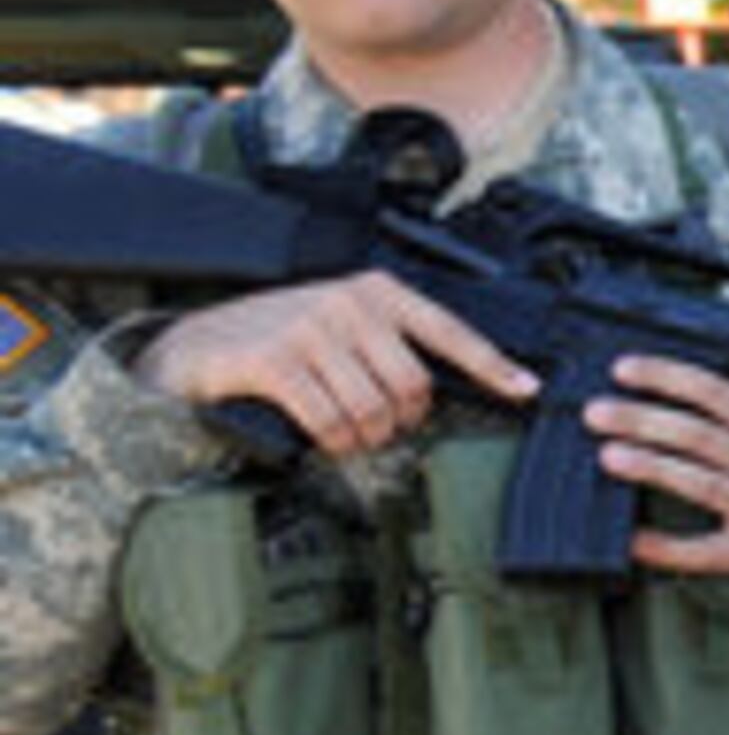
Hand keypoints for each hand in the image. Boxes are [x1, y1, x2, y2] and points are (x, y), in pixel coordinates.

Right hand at [134, 271, 537, 456]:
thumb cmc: (277, 344)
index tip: (527, 390)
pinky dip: (332, 440)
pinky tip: (322, 436)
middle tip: (376, 427)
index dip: (492, 365)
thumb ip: (388, 349)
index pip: (448, 331)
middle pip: (414, 386)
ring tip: (343, 433)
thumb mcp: (341, 332)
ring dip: (363, 438)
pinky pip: (330, 420)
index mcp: (374, 293)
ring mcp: (311, 328)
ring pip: (375, 409)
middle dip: (402, 421)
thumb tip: (444, 394)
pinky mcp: (277, 360)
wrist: (195, 349)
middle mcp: (348, 303)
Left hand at [583, 355, 728, 586]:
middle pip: (694, 433)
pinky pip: (702, 550)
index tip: (625, 368)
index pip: (714, 392)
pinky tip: (632, 538)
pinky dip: (662, 546)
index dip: (666, 376)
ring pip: (694, 480)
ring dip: (646, 463)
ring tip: (608, 455)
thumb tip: (696, 406)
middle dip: (639, 418)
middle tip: (597, 412)